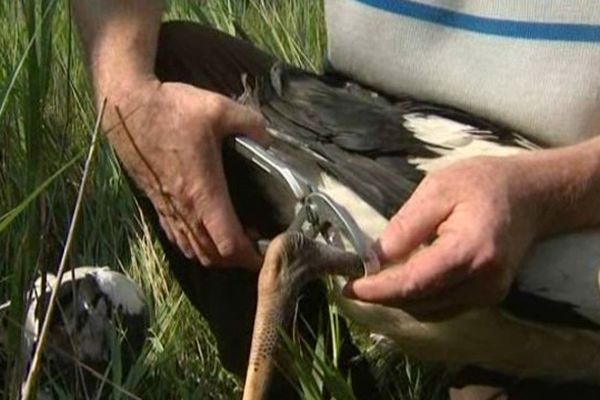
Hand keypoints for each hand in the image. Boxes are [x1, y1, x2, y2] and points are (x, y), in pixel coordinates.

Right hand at [103, 78, 269, 268]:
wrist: (126, 108)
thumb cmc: (171, 110)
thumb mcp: (219, 108)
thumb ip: (251, 123)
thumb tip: (269, 138)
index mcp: (204, 193)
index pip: (228, 244)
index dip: (250, 256)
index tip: (267, 253)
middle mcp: (185, 209)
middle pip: (213, 256)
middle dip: (237, 260)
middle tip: (256, 249)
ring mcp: (168, 209)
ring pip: (194, 250)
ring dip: (216, 256)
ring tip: (235, 244)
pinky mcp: (156, 204)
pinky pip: (178, 237)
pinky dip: (196, 245)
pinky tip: (206, 233)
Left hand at [344, 156, 542, 319]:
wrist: (532, 195)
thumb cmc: (484, 183)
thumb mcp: (438, 189)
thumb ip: (406, 225)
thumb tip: (374, 258)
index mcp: (470, 250)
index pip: (415, 282)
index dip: (379, 290)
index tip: (348, 287)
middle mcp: (483, 282)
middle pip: (420, 302)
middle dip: (382, 295)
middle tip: (354, 280)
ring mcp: (489, 294)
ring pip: (429, 311)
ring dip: (398, 299)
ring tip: (375, 278)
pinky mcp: (488, 297)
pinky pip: (443, 308)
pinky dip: (417, 299)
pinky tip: (403, 280)